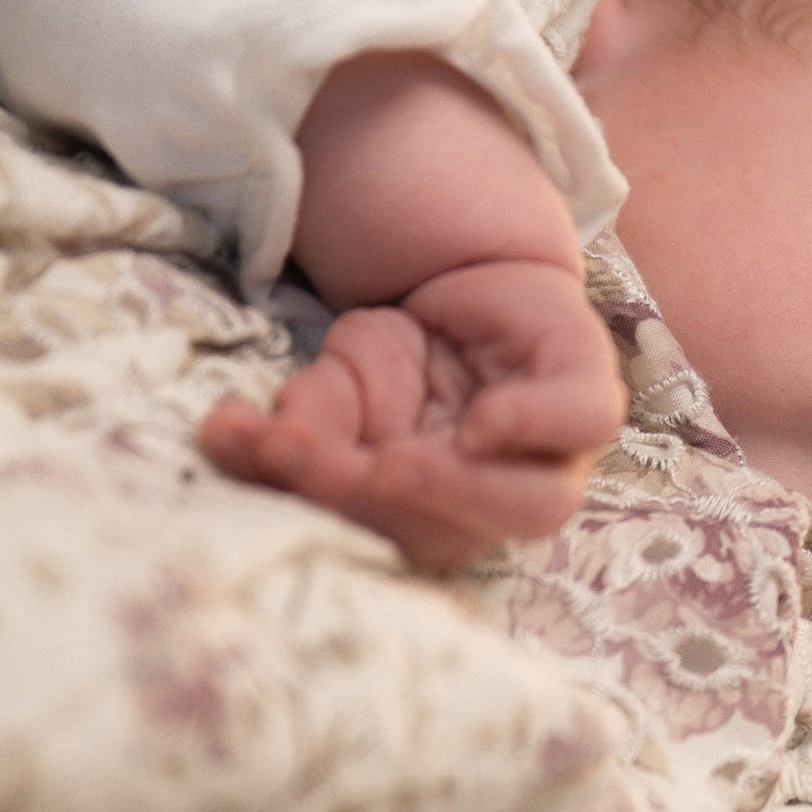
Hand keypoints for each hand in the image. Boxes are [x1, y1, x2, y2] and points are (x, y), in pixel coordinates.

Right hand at [201, 255, 626, 570]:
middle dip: (379, 507)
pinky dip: (535, 425)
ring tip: (393, 464)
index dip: (326, 505)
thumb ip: (296, 425)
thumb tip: (222, 437)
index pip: (391, 537)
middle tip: (315, 467)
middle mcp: (504, 500)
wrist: (468, 273)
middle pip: (456, 536)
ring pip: (536, 504)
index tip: (265, 456)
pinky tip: (482, 422)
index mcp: (444, 517)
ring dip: (459, 490)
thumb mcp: (334, 385)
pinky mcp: (589, 387)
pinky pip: (584, 421)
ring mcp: (557, 452)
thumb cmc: (399, 354)